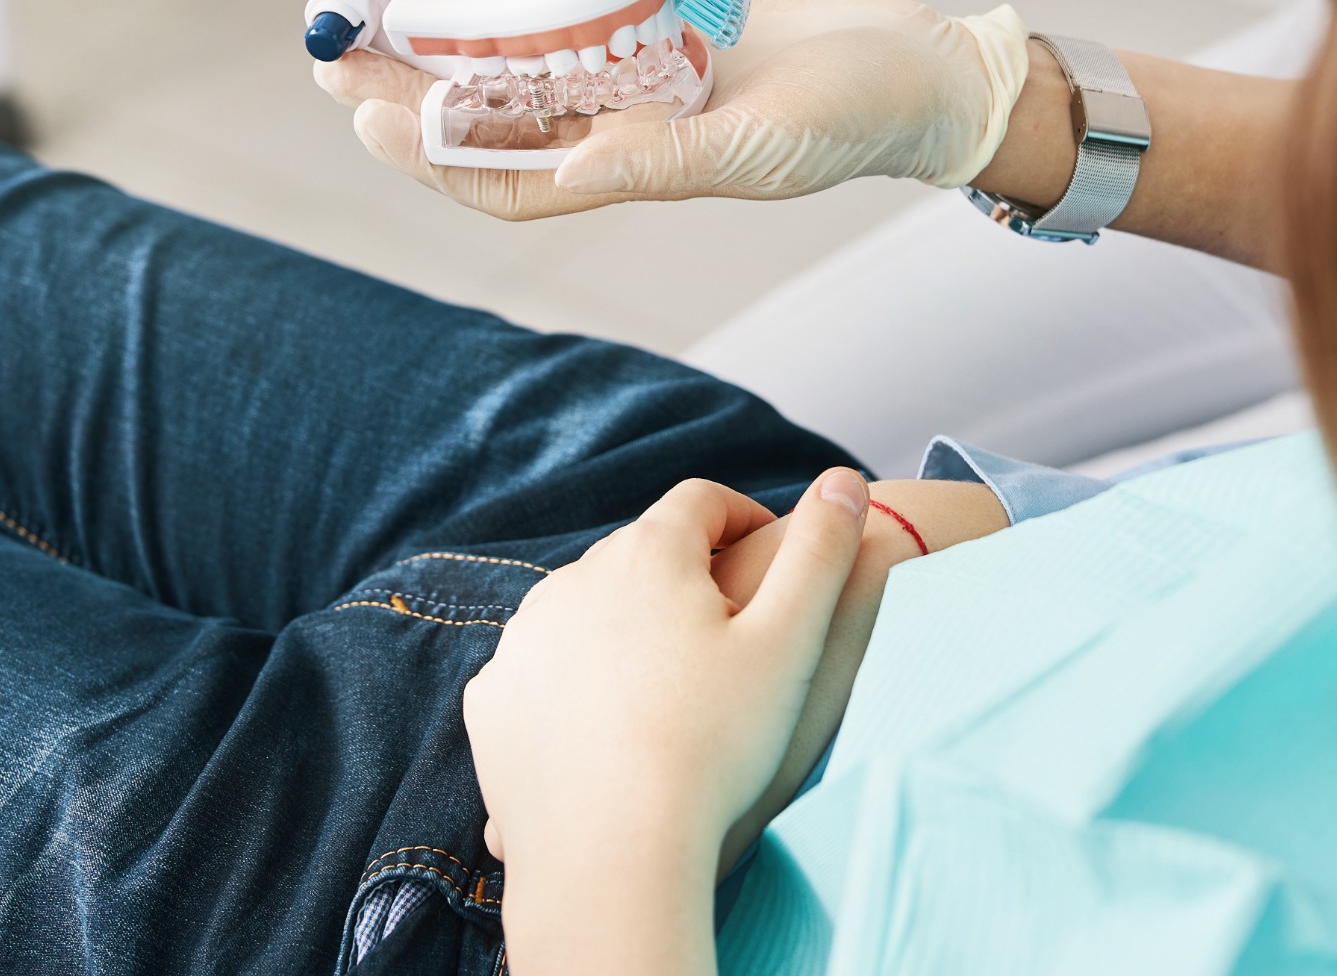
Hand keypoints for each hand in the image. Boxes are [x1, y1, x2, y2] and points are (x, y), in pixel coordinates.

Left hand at [312, 0, 1029, 220]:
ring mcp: (644, 75)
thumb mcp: (760, 145)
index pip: (507, 177)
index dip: (430, 153)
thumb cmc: (855, 118)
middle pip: (494, 115)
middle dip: (408, 88)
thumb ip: (664, 162)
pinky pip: (576, 9)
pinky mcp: (669, 22)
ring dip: (450, 37)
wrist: (925, 69)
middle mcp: (627, 129)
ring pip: (522, 62)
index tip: (364, 114)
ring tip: (380, 0)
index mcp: (638, 171)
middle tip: (331, 46)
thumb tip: (567, 174)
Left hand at [465, 469, 871, 974]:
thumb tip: (845, 480)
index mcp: (648, 553)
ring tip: (671, 687)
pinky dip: (575, 684)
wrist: (613, 856)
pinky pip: (542, 671)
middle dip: (685, 578)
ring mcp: (523, 640)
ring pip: (586, 611)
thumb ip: (820, 552)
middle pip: (640, 555)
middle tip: (729, 635)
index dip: (742, 517)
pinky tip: (611, 726)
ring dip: (626, 628)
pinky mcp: (492, 700)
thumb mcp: (790, 643)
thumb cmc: (713, 747)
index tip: (769, 554)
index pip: (700, 502)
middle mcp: (572, 580)